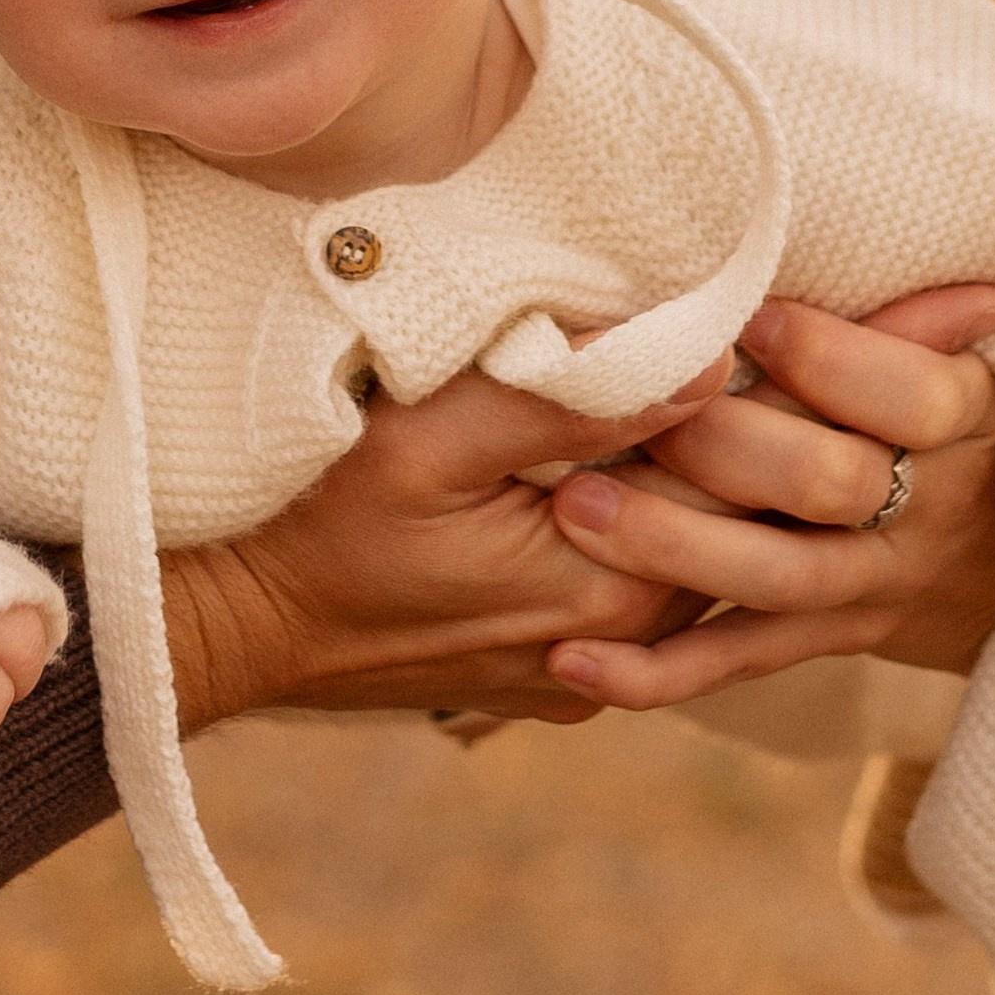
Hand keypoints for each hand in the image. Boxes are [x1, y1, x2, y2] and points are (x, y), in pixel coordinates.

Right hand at [161, 363, 707, 734]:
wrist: (237, 623)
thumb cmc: (317, 521)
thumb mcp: (430, 439)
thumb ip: (570, 402)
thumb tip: (706, 364)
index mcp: (611, 592)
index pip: (744, 486)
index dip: (756, 399)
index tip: (751, 324)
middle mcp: (620, 649)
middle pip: (734, 528)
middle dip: (743, 437)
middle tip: (743, 345)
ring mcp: (589, 669)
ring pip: (695, 558)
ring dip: (697, 479)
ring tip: (690, 391)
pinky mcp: (558, 670)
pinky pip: (643, 588)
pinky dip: (653, 523)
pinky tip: (628, 461)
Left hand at [541, 283, 994, 709]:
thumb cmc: (956, 416)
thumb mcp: (963, 355)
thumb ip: (913, 313)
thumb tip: (876, 210)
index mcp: (964, 415)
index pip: (916, 396)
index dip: (830, 359)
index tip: (746, 315)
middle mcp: (925, 508)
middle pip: (830, 484)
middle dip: (727, 446)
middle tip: (631, 408)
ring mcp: (873, 584)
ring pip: (774, 577)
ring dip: (672, 545)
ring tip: (577, 507)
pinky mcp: (826, 641)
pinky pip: (738, 661)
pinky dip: (655, 672)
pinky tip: (573, 659)